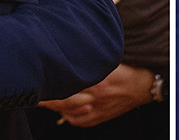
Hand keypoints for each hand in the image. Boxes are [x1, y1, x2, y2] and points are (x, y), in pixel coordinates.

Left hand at [37, 63, 157, 126]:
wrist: (143, 85)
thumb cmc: (125, 70)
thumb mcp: (106, 60)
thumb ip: (86, 60)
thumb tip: (65, 56)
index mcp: (96, 78)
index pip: (67, 83)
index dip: (50, 84)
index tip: (38, 80)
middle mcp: (96, 95)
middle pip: (64, 101)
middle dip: (47, 99)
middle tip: (34, 94)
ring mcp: (98, 108)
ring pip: (69, 112)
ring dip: (55, 107)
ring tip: (45, 101)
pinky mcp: (101, 116)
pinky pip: (80, 121)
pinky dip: (69, 117)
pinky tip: (63, 111)